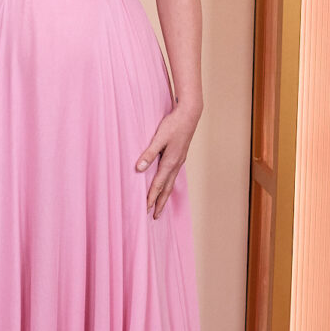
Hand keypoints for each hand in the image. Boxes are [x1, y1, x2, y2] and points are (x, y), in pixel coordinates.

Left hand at [135, 103, 200, 219]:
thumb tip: (139, 168)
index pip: (159, 184)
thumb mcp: (159, 137)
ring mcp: (179, 161)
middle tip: (155, 216)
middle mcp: (176, 164)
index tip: (146, 209)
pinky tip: (166, 184)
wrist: (190, 114)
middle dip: (160, 203)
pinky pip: (173, 175)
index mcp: (170, 161)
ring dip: (165, 195)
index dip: (152, 197)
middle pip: (167, 188)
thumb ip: (149, 153)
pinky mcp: (180, 156)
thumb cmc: (174, 124)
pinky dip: (168, 184)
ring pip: (171, 182)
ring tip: (160, 205)